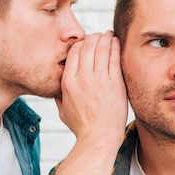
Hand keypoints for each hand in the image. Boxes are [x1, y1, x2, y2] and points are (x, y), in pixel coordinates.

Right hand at [55, 31, 127, 145]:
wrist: (99, 138)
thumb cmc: (81, 127)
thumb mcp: (62, 109)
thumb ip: (60, 94)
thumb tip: (58, 82)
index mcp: (68, 83)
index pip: (73, 52)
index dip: (81, 43)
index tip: (87, 42)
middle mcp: (82, 79)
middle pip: (87, 46)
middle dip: (94, 37)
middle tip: (100, 36)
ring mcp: (100, 81)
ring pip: (101, 48)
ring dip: (106, 38)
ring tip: (109, 35)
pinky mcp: (115, 84)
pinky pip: (115, 58)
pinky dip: (116, 46)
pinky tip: (117, 42)